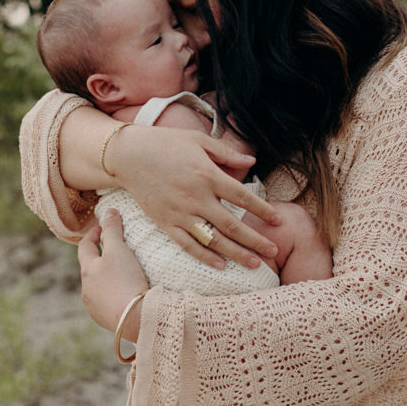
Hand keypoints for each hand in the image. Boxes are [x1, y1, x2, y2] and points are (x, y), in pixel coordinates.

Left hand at [77, 209, 149, 331]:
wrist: (135, 317)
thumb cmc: (125, 280)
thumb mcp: (119, 249)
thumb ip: (112, 229)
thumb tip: (109, 211)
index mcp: (87, 270)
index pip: (85, 246)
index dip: (93, 234)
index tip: (104, 228)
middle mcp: (87, 289)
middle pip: (91, 269)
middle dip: (101, 259)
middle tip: (117, 251)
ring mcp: (95, 307)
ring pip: (99, 288)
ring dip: (108, 280)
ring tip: (125, 275)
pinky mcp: (106, 321)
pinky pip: (108, 304)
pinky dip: (115, 297)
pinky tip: (127, 295)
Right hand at [112, 125, 279, 269]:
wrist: (128, 155)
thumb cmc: (165, 143)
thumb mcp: (198, 140)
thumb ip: (226, 153)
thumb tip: (252, 160)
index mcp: (207, 175)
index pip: (242, 197)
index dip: (263, 210)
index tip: (278, 221)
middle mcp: (196, 197)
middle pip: (232, 225)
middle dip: (256, 240)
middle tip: (274, 252)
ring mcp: (180, 213)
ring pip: (213, 240)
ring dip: (236, 254)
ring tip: (255, 264)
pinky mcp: (165, 223)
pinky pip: (188, 245)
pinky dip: (205, 257)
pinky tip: (221, 265)